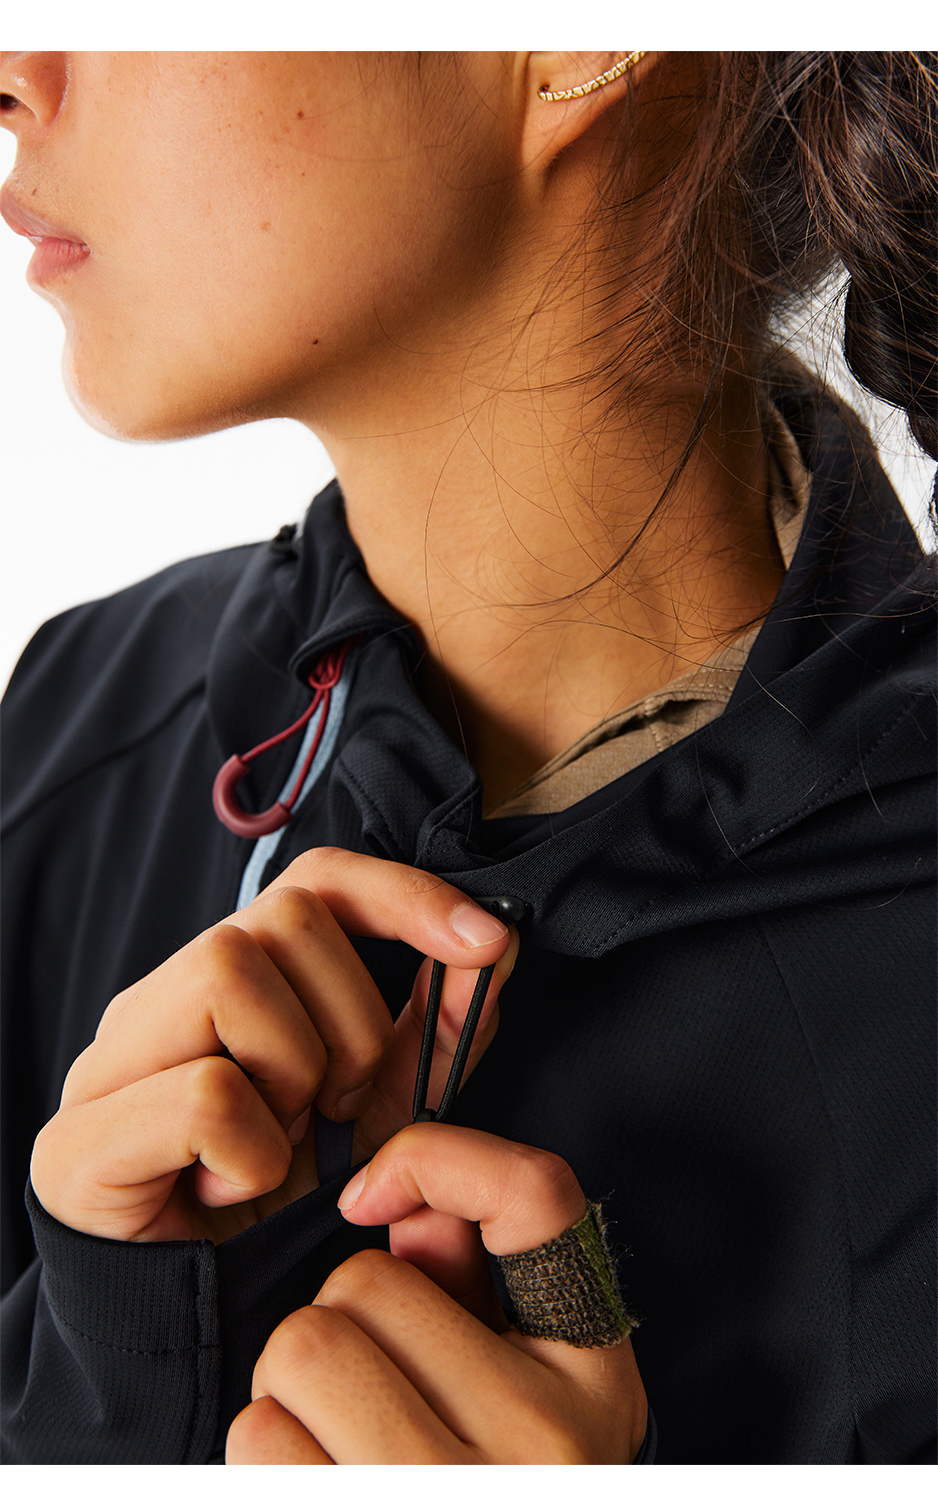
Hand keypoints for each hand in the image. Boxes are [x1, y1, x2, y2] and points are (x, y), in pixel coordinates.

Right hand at [30, 849, 515, 1243]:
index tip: (485, 942)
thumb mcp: (380, 1110)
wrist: (196, 1323)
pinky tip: (241, 1189)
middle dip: (350, 1021)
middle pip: (280, 918)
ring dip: (297, 1073)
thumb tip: (491, 947)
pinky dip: (254, 1153)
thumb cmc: (283, 1204)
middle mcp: (158, 999)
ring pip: (229, 973)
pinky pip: (205, 1092)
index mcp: (225, 982)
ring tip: (288, 1144)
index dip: (403, 896)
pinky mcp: (78, 1138)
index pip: (314, 881)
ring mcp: (110, 1061)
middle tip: (341, 1108)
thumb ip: (430, 1032)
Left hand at [226, 1124, 647, 1463]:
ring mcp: (454, 1501)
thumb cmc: (483, 1489)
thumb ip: (469, 1290)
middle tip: (363, 1392)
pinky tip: (311, 1490)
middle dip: (337, 1323)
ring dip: (289, 1391)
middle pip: (362, 1286)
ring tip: (335, 1445)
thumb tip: (396, 1217)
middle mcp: (547, 1447)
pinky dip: (264, 1454)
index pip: (540, 1195)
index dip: (440, 1158)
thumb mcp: (517, 1395)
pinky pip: (261, 1441)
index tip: (372, 1193)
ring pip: (303, 1348)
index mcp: (593, 1379)